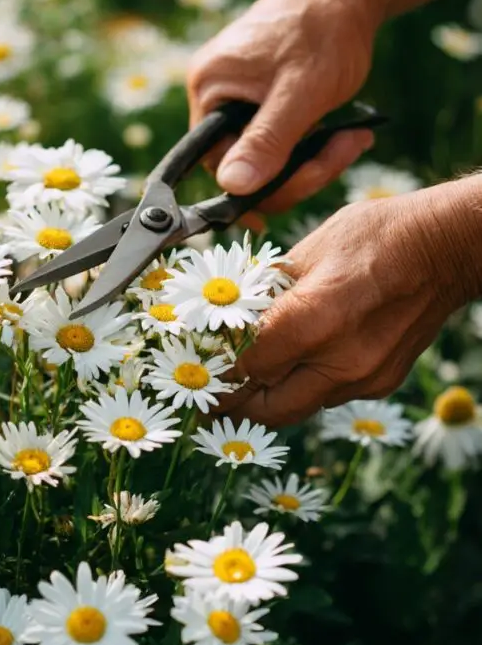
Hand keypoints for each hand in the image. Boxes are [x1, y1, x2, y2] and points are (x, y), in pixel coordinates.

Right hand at [187, 0, 380, 215]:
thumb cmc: (325, 30)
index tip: (309, 181)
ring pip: (269, 154)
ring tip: (352, 138)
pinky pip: (279, 135)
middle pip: (246, 164)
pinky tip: (345, 131)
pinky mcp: (261, 92)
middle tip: (345, 150)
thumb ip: (266, 142)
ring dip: (313, 157)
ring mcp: (238, 91)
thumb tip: (231, 187)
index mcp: (209, 88)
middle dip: (299, 170)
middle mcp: (215, 91)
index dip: (262, 184)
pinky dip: (313, 141)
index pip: (220, 164)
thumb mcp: (300, 94)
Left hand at [225, 180, 481, 426]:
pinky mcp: (382, 382)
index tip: (200, 370)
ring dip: (273, 397)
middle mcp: (338, 360)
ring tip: (254, 378)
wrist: (445, 247)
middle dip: (237, 405)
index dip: (217, 372)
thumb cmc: (376, 235)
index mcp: (311, 320)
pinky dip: (309, 384)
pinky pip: (331, 395)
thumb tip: (230, 311)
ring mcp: (364, 377)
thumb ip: (266, 291)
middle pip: (268, 409)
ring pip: (299, 406)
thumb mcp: (307, 249)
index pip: (244, 367)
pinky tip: (303, 360)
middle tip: (215, 396)